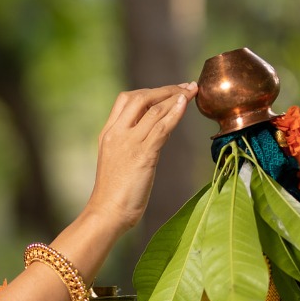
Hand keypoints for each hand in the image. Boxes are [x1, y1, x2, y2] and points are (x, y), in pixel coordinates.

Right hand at [86, 83, 195, 234]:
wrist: (106, 213)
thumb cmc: (114, 194)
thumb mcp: (119, 161)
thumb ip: (133, 143)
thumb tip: (156, 132)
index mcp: (108, 133)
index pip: (126, 100)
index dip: (151, 91)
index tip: (170, 90)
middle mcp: (117, 133)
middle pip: (140, 97)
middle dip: (166, 89)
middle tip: (186, 87)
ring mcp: (129, 143)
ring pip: (154, 109)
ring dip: (176, 96)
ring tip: (192, 91)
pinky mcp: (142, 155)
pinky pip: (161, 127)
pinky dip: (175, 112)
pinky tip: (185, 104)